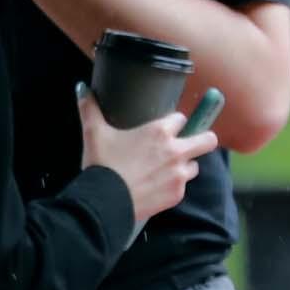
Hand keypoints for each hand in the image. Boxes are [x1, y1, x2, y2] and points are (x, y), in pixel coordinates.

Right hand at [77, 95, 215, 226]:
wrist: (104, 202)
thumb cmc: (102, 164)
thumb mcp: (94, 133)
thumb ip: (90, 109)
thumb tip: (82, 88)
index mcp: (160, 132)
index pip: (182, 118)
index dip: (174, 122)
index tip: (167, 128)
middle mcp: (175, 151)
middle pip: (208, 140)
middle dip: (203, 139)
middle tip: (190, 143)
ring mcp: (179, 175)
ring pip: (195, 166)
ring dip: (185, 166)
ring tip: (166, 170)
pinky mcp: (177, 195)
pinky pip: (182, 187)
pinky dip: (173, 187)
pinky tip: (157, 188)